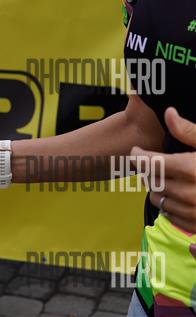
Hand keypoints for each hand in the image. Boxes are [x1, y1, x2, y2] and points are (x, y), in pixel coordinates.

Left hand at [131, 107, 195, 232]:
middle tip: (154, 163)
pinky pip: (168, 214)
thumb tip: (168, 113)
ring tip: (168, 178)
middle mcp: (189, 193)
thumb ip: (188, 131)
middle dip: (148, 170)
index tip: (136, 151)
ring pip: (156, 198)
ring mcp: (192, 212)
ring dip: (157, 187)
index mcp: (191, 169)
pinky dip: (169, 203)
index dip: (138, 155)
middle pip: (150, 180)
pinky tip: (179, 194)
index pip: (148, 163)